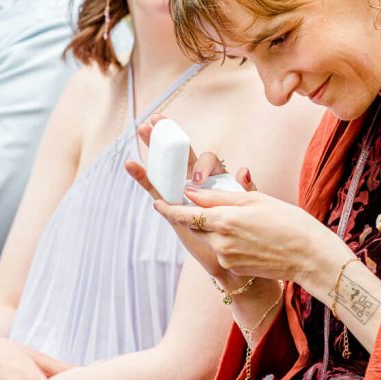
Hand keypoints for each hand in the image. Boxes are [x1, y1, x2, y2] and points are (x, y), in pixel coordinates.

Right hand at [125, 114, 255, 279]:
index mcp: (216, 181)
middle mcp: (196, 185)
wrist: (233, 261)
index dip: (203, 162)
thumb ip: (246, 188)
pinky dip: (144, 177)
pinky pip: (155, 189)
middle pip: (182, 155)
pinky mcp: (170, 208)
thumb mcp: (248, 207)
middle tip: (157, 119)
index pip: (208, 162)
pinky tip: (132, 164)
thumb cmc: (243, 232)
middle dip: (171, 136)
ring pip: (167, 166)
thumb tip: (243, 169)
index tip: (201, 178)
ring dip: (155, 147)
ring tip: (143, 128)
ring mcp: (181, 194)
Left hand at [155, 186, 350, 291]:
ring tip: (243, 222)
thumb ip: (221, 196)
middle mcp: (220, 240)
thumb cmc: (288, 221)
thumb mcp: (256, 200)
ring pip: (210, 238)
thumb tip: (194, 192)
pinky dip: (229, 242)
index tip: (158, 202)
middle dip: (193, 216)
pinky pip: (224, 251)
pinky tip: (251, 238)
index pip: (186, 213)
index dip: (170, 208)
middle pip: (196, 226)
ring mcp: (227, 257)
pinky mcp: (234, 268)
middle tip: (199, 205)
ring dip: (216, 229)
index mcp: (224, 218)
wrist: (308, 255)